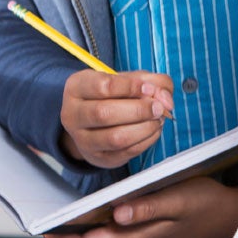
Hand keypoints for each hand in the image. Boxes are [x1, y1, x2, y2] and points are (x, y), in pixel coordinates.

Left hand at [45, 177, 237, 237]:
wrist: (235, 216)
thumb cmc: (206, 203)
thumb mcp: (179, 199)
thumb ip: (148, 208)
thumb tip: (115, 214)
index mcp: (136, 237)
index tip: (41, 225)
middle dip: (61, 236)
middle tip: (40, 216)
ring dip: (76, 232)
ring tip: (55, 211)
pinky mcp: (145, 235)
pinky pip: (111, 236)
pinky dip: (94, 226)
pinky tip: (87, 211)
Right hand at [59, 69, 173, 168]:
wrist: (93, 123)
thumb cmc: (111, 96)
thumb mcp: (127, 80)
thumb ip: (151, 81)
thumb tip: (165, 99)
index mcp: (76, 88)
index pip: (102, 86)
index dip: (131, 87)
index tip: (149, 89)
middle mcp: (72, 114)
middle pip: (104, 113)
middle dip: (139, 110)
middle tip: (158, 107)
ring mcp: (82, 139)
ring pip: (115, 137)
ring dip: (145, 128)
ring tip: (157, 120)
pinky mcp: (98, 157)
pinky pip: (126, 152)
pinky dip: (146, 140)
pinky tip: (152, 130)